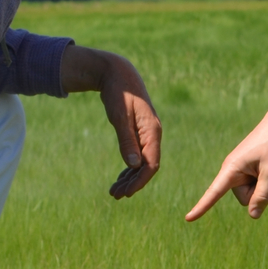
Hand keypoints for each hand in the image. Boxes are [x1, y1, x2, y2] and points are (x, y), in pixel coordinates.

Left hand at [62, 46, 162, 197]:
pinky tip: (120, 177)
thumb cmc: (118, 92)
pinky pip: (138, 154)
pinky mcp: (139, 131)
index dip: (140, 181)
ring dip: (130, 178)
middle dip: (133, 183)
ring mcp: (147, 133)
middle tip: (115, 195)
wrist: (118, 73)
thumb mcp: (119, 116)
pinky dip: (129, 168)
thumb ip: (126, 140)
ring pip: (142, 162)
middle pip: (147, 166)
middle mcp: (153, 134)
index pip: (151, 164)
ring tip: (114, 192)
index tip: (126, 193)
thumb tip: (133, 166)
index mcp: (152, 131)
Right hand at [185, 118, 267, 220]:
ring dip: (265, 186)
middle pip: (245, 198)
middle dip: (259, 192)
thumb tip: (253, 216)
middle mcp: (231, 171)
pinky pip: (254, 186)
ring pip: (251, 193)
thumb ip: (263, 195)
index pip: (214, 192)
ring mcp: (239, 171)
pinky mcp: (246, 171)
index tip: (188, 218)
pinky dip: (266, 181)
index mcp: (232, 169)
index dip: (202, 207)